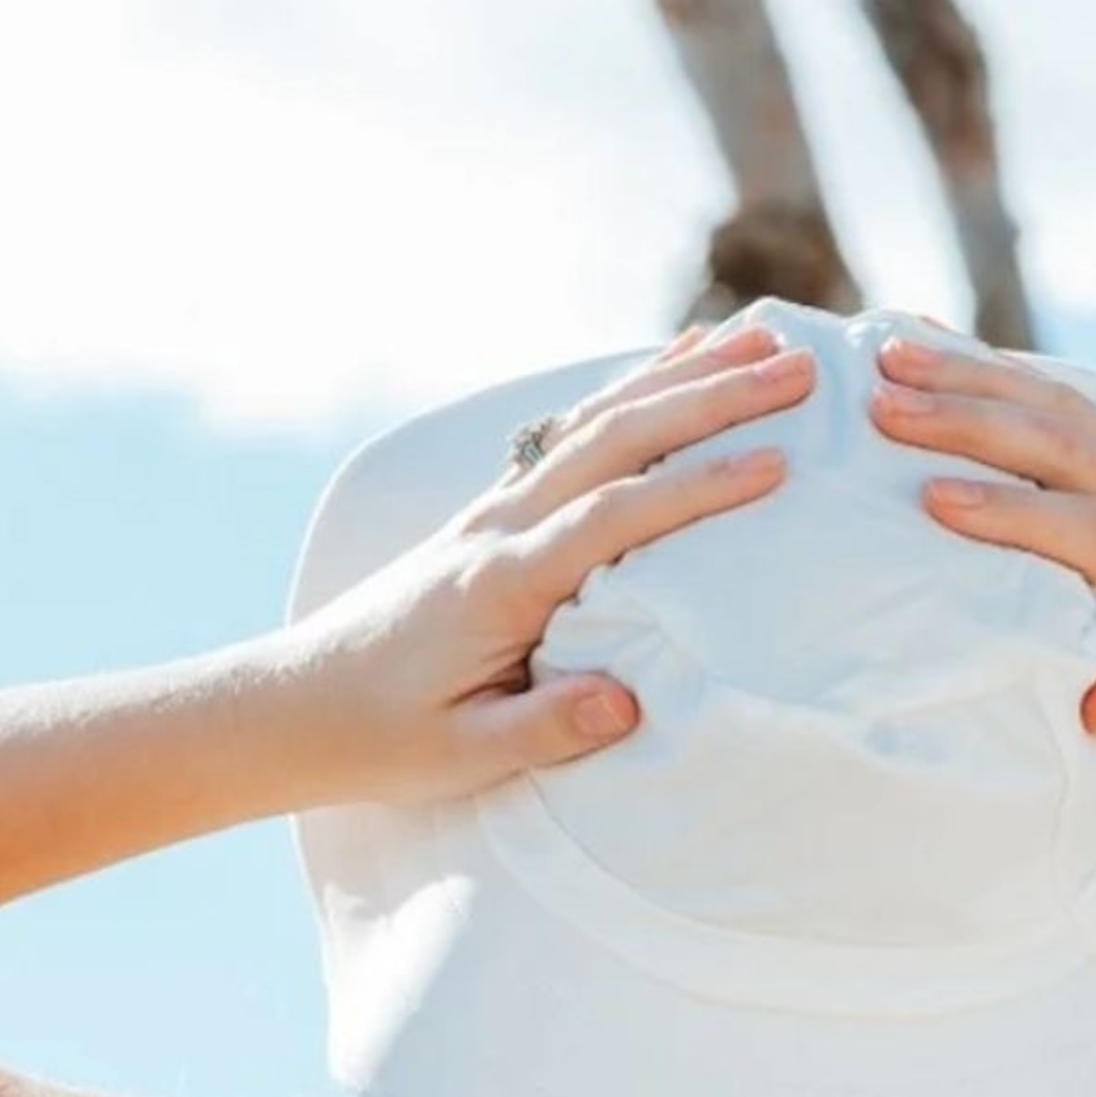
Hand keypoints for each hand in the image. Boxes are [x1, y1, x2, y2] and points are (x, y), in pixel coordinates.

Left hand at [274, 318, 816, 803]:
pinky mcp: (496, 510)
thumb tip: (631, 702)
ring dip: (684, 376)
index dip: (697, 491)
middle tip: (799, 368)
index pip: (614, 519)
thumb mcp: (463, 756)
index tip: (776, 466)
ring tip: (765, 340)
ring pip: (600, 420)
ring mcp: (496, 508)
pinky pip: (576, 433)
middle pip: (617, 439)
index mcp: (502, 582)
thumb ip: (548, 728)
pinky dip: (635, 390)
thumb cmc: (384, 737)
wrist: (297, 705)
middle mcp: (500, 525)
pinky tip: (680, 364)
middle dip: (712, 397)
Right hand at [867, 335, 1095, 759]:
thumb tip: (1095, 706)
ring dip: (970, 376)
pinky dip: (1003, 372)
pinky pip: (1067, 404)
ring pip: (1055, 408)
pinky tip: (945, 350)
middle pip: (1055, 444)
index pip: (1080, 530)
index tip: (931, 499)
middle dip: (965, 418)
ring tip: (888, 352)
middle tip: (878, 402)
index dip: (1008, 512)